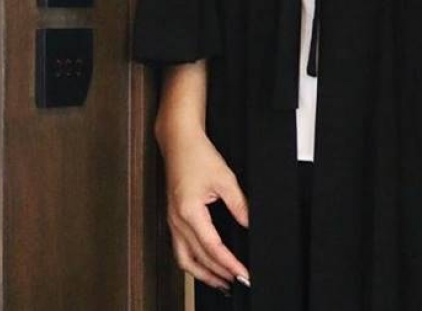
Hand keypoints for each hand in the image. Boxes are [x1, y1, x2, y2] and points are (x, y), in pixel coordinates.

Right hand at [162, 127, 250, 291]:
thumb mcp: (224, 178)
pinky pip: (180, 248)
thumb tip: (248, 223)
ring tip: (220, 281)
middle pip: (197, 258)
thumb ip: (238, 204)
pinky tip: (204, 263)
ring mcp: (172, 220)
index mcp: (189, 212)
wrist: (179, 140)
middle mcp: (177, 220)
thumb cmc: (197, 154)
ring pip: (184, 258)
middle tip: (236, 281)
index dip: (229, 263)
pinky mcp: (173, 217)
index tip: (243, 273)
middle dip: (217, 274)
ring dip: (202, 273)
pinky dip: (193, 261)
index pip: (212, 247)